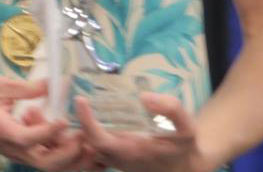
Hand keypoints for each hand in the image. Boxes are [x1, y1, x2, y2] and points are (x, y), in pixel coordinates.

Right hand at [0, 78, 85, 170]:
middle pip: (45, 163)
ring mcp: (16, 154)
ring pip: (46, 164)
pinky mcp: (20, 153)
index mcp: (3, 131)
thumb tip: (52, 83)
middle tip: (81, 136)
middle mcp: (12, 148)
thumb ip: (25, 88)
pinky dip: (56, 148)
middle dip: (68, 153)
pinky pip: (42, 158)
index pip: (29, 138)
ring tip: (77, 134)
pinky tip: (57, 128)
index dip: (49, 131)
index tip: (64, 118)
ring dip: (65, 152)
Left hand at [76, 92, 204, 171]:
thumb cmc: (183, 146)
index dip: (87, 121)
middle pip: (86, 141)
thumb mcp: (187, 128)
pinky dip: (85, 129)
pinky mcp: (113, 156)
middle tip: (77, 96)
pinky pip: (92, 144)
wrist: (185, 165)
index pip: (99, 140)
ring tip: (76, 101)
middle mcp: (117, 158)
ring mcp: (113, 158)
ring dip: (79, 125)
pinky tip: (86, 111)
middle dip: (78, 120)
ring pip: (87, 144)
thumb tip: (144, 97)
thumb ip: (171, 109)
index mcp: (131, 152)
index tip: (81, 99)